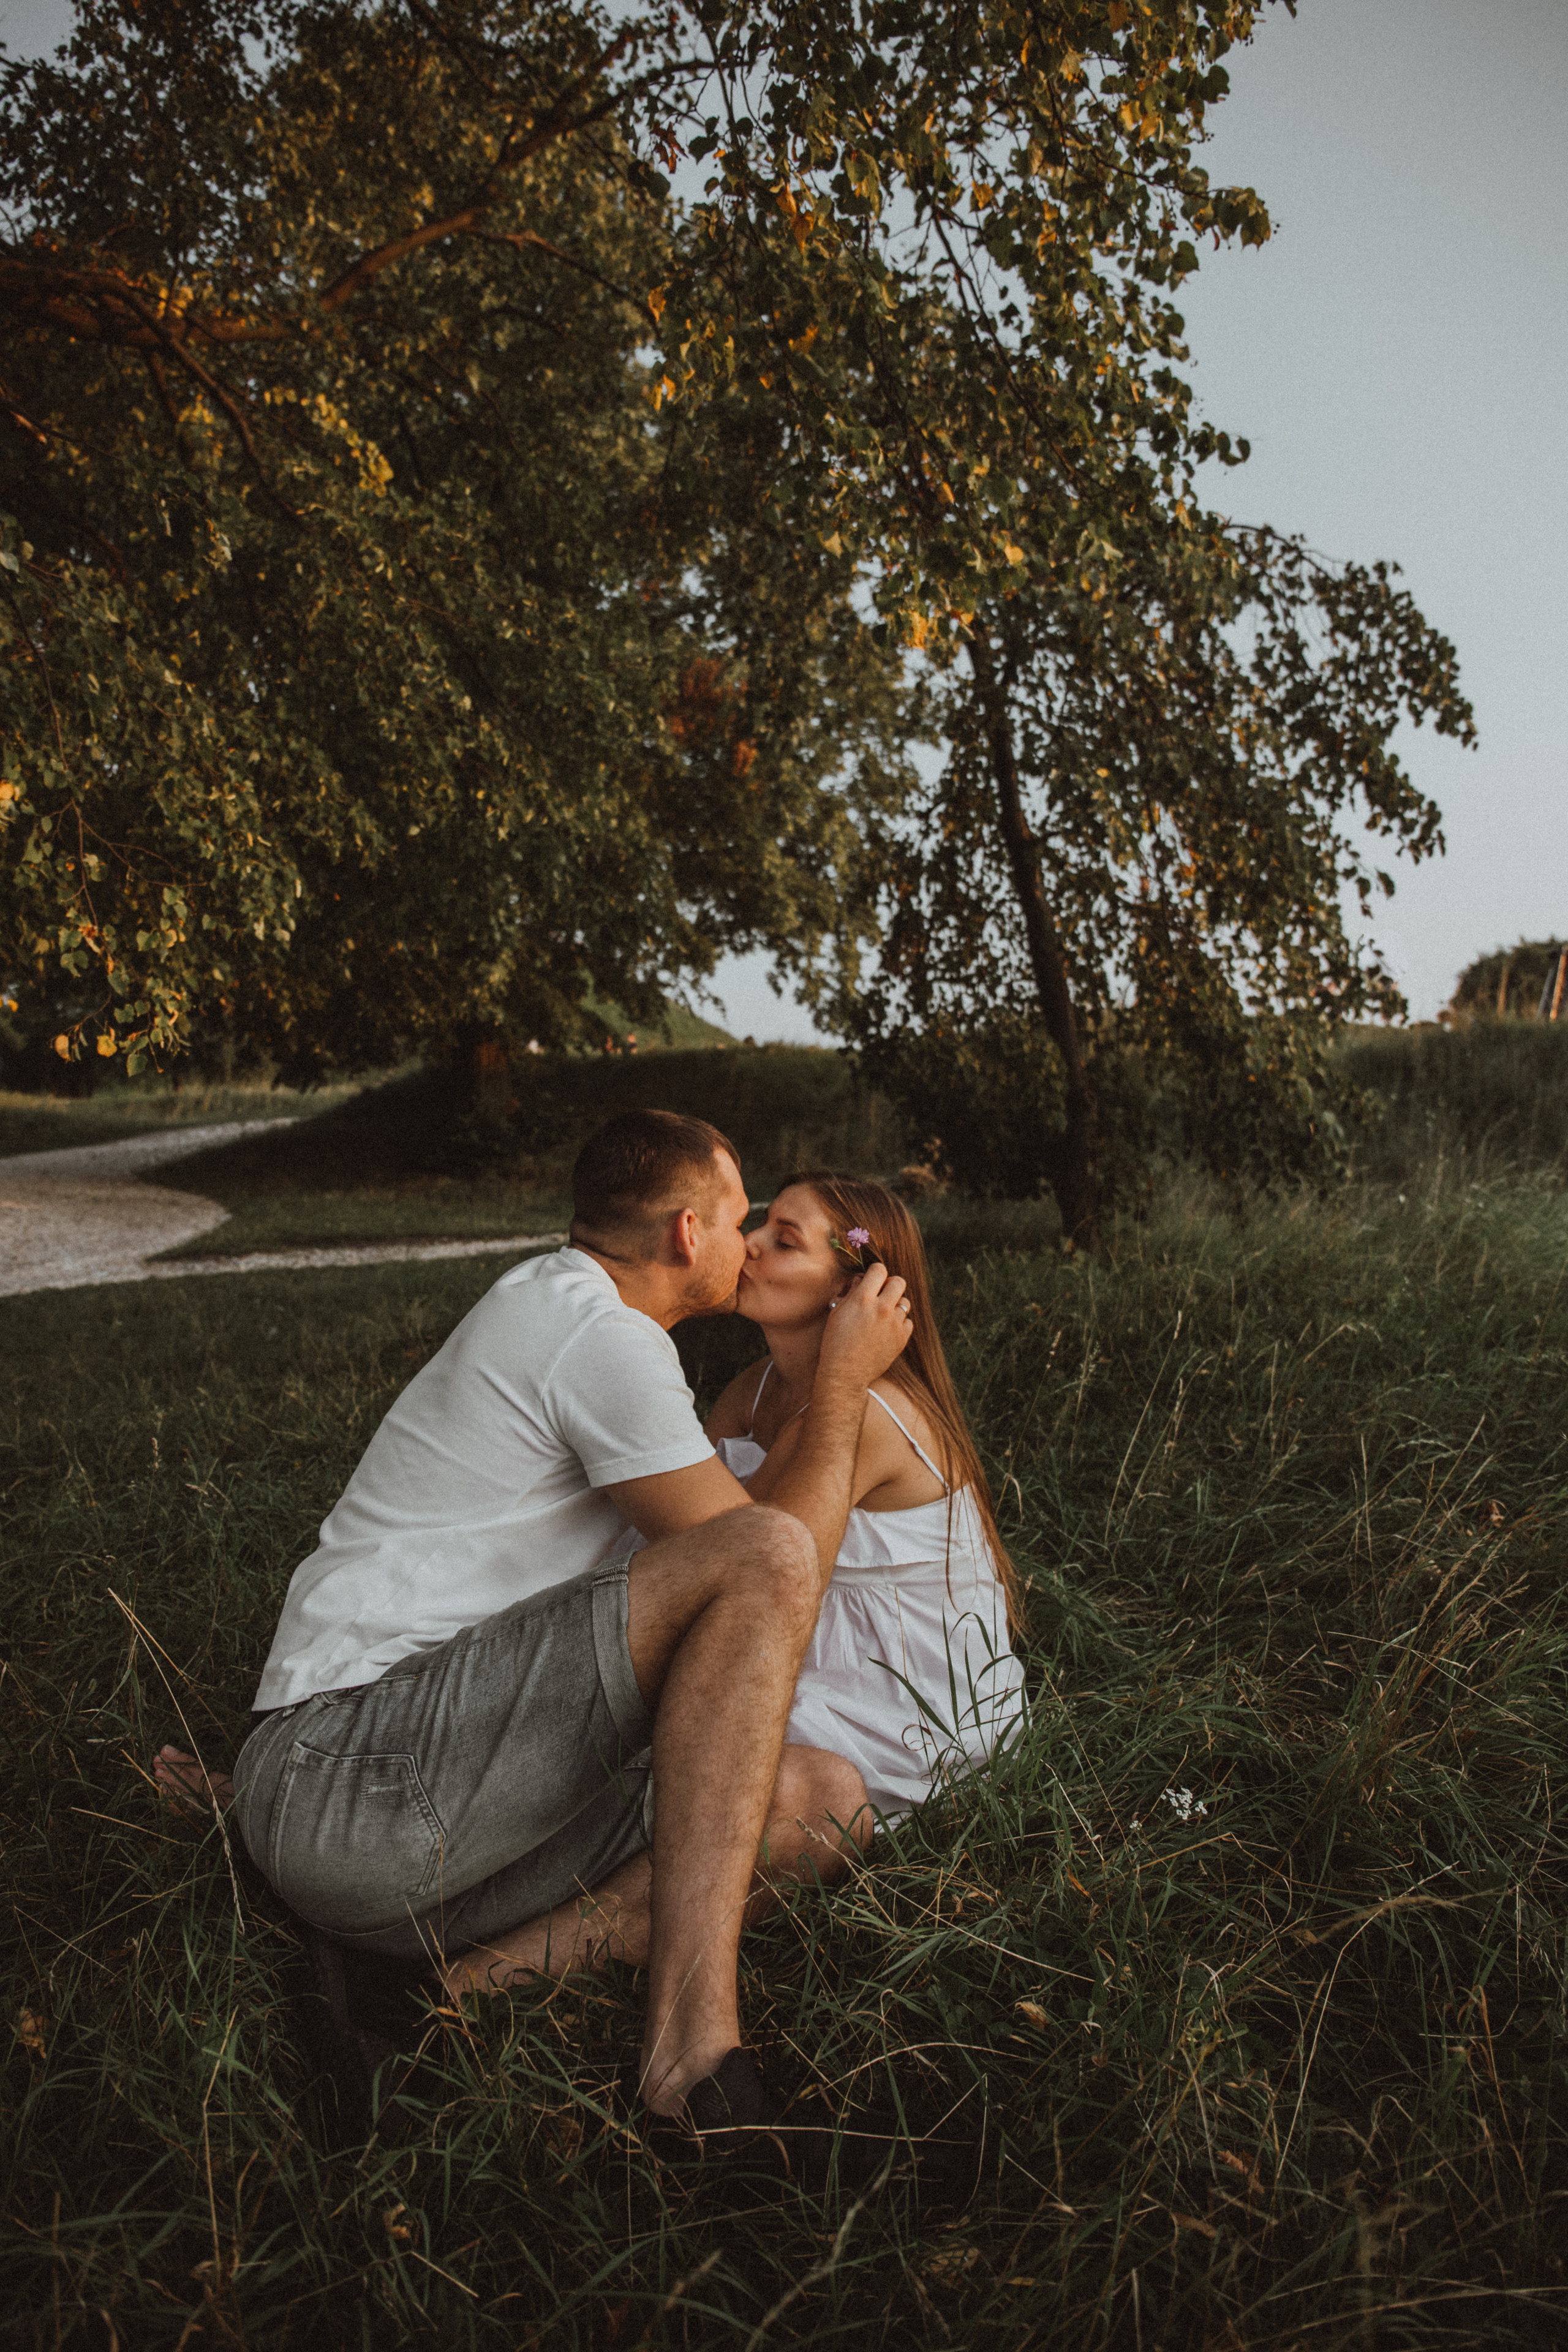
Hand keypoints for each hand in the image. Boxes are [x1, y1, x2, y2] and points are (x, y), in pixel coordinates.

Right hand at [816, 1261, 913, 1387]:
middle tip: (881, 1294)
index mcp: (863, 1298)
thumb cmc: (836, 1342)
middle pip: (899, 1281)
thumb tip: (861, 1280)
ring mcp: (894, 1324)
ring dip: (895, 1305)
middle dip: (889, 1285)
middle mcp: (882, 1308)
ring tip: (883, 1315)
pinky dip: (900, 1323)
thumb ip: (851, 1293)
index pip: (879, 1269)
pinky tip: (888, 1330)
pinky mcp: (902, 1338)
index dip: (875, 1273)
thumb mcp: (836, 1313)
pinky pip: (908, 1322)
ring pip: (905, 1302)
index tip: (872, 1280)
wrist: (846, 1373)